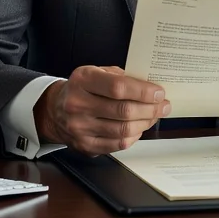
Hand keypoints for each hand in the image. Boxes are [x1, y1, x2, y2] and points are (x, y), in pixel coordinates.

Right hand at [34, 66, 169, 155]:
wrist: (55, 109)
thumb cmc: (83, 88)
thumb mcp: (97, 72)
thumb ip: (121, 77)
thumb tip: (150, 87)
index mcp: (83, 80)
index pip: (118, 87)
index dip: (143, 92)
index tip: (159, 93)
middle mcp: (78, 104)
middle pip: (123, 111)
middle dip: (150, 109)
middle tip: (163, 106)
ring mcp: (79, 127)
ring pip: (122, 130)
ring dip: (145, 123)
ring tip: (154, 116)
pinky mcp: (84, 145)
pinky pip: (117, 145)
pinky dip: (133, 137)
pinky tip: (139, 128)